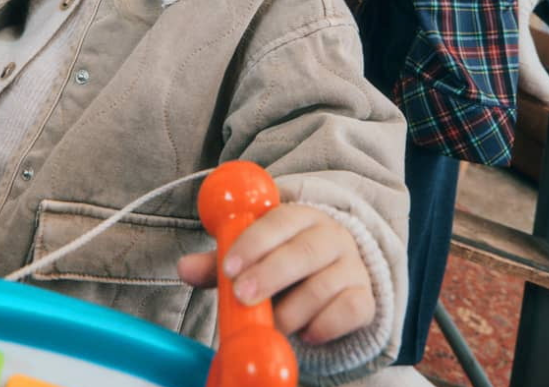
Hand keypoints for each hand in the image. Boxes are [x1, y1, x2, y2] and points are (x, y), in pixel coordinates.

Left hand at [177, 203, 373, 344]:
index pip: (279, 221)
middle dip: (271, 274)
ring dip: (295, 309)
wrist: (337, 274)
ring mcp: (351, 266)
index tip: (229, 268)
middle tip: (244, 296)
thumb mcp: (255, 256)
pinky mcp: (364, 298)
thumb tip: (184, 267)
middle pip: (305, 250)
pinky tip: (307, 333)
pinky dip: (326, 324)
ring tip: (274, 324)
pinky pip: (350, 309)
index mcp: (300, 216)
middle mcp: (330, 236)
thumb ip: (223, 261)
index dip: (254, 243)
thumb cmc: (286, 260)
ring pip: (326, 284)